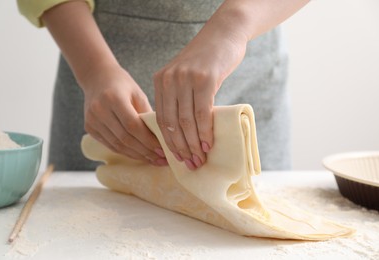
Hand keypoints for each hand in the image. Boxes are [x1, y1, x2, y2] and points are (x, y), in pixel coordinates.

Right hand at [82, 65, 167, 165]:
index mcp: (114, 98)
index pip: (133, 125)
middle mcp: (100, 110)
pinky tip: (139, 155)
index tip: (163, 150)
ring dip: (137, 155)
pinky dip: (126, 152)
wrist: (97, 77)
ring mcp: (92, 120)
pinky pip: (110, 145)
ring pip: (117, 145)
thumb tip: (162, 139)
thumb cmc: (122, 84)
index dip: (148, 141)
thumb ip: (147, 115)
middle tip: (161, 160)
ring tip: (153, 160)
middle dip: (145, 151)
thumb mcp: (138, 94)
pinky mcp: (89, 128)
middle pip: (125, 138)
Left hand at [153, 22, 246, 170]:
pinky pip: (202, 112)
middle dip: (181, 147)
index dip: (169, 142)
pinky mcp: (204, 79)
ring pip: (186, 121)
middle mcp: (169, 80)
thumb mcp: (184, 77)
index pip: (161, 119)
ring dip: (193, 144)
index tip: (178, 158)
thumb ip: (179, 99)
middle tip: (191, 164)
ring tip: (200, 159)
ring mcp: (186, 79)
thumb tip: (183, 133)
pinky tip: (208, 144)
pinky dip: (205, 131)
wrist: (224, 34)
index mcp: (160, 81)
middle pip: (172, 123)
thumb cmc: (206, 60)